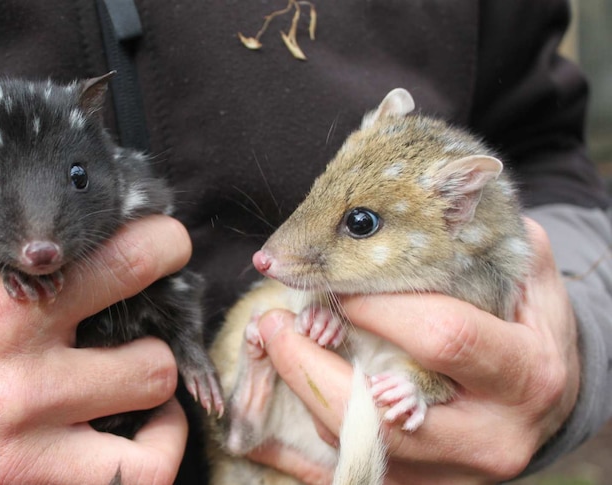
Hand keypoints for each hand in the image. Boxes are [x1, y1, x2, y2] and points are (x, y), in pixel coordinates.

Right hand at [0, 216, 189, 484]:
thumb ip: (13, 230)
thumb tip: (79, 197)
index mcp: (2, 297)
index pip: (128, 257)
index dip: (163, 245)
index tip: (163, 246)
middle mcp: (19, 367)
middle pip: (152, 339)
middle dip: (161, 317)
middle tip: (148, 311)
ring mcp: (25, 434)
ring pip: (151, 401)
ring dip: (158, 385)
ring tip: (144, 374)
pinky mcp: (23, 481)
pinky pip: (132, 475)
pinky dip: (154, 449)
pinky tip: (141, 427)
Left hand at [248, 217, 578, 483]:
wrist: (542, 412)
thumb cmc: (530, 340)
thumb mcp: (534, 291)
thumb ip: (503, 247)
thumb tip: (457, 195)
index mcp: (524, 375)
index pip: (440, 336)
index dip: (379, 307)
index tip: (338, 286)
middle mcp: (488, 435)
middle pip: (383, 411)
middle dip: (314, 364)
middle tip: (275, 323)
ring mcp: (449, 471)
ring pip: (356, 441)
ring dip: (303, 392)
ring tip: (277, 347)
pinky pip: (345, 467)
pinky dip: (301, 440)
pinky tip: (277, 401)